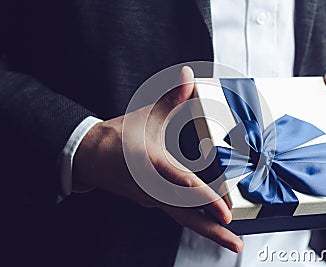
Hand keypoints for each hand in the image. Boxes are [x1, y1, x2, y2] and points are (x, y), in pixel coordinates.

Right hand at [73, 66, 242, 252]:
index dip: (203, 197)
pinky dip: (195, 220)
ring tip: (230, 240)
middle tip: (235, 244)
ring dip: (207, 229)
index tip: (224, 210)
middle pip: (185, 214)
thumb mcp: (145, 116)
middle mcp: (152, 187)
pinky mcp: (152, 201)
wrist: (89, 157)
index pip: (181, 183)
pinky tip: (211, 224)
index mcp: (150, 164)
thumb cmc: (117, 136)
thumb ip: (171, 98)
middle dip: (212, 230)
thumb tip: (188, 75)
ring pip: (182, 217)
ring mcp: (151, 198)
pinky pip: (176, 213)